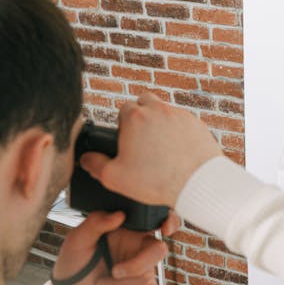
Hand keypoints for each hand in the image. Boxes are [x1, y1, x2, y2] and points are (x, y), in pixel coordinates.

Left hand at [47, 211, 173, 284]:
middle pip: (158, 250)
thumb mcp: (76, 242)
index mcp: (127, 230)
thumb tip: (119, 214)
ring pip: (147, 276)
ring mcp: (142, 268)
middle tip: (114, 272)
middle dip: (137, 266)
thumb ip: (95, 224)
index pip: (156, 219)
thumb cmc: (72, 266)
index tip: (165, 229)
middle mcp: (138, 248)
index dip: (169, 220)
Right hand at [80, 93, 221, 207]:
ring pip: (166, 110)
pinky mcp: (198, 123)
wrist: (197, 183)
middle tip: (142, 137)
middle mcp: (159, 109)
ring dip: (161, 122)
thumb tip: (86, 158)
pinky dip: (180, 131)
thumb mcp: (115, 177)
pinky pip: (184, 121)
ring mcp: (180, 115)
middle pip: (145, 102)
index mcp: (135, 117)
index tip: (127, 139)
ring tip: (161, 145)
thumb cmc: (156, 180)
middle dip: (142, 115)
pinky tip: (178, 148)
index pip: (124, 109)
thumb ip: (95, 165)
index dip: (123, 124)